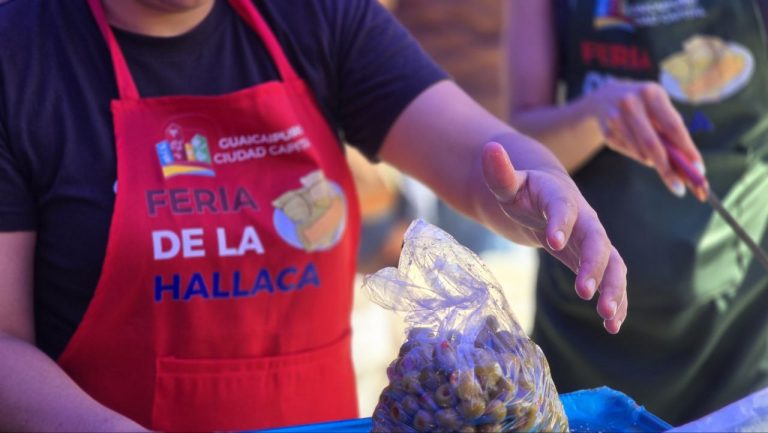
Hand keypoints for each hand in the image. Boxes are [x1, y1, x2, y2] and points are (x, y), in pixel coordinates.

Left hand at [482, 142, 626, 332]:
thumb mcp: (507, 183)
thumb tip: (489, 148)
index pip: (563, 207)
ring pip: (612, 263)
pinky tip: (613, 326)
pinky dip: (616, 300)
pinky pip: (612, 279)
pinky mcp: (596, 260)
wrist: (542, 199)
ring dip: (613, 289)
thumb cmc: (522, 191)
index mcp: (560, 197)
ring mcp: (594, 240)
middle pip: (596, 240)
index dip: (559, 221)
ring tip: (608, 317)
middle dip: (593, 265)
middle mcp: (584, 218)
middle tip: (583, 291)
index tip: (552, 241)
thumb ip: (500, 171)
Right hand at [581, 79, 706, 199]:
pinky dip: (638, 155)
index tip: (698, 170)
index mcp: (652, 93)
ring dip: (652, 161)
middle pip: (652, 144)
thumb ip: (672, 131)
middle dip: (667, 169)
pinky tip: (635, 144)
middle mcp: (631, 103)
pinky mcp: (606, 131)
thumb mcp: (659, 108)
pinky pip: (628, 152)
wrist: (605, 96)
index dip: (687, 149)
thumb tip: (688, 164)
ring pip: (639, 152)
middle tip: (679, 188)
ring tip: (656, 158)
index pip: (673, 126)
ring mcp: (615, 117)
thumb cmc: (645, 106)